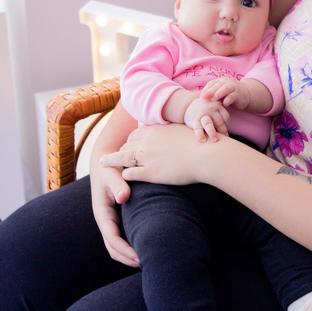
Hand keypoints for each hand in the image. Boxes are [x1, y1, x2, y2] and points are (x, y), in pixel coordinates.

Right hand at [88, 159, 138, 265]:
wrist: (106, 160)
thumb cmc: (110, 166)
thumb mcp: (112, 173)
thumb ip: (118, 183)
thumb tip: (122, 197)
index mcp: (101, 212)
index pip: (111, 238)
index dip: (124, 250)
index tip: (139, 257)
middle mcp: (104, 219)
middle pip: (112, 247)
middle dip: (127, 258)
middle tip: (147, 263)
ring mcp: (109, 220)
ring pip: (116, 245)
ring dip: (128, 255)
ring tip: (147, 259)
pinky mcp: (116, 218)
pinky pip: (121, 237)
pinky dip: (130, 246)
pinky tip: (145, 246)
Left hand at [101, 123, 227, 185]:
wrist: (207, 155)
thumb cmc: (200, 144)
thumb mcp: (183, 131)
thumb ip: (173, 132)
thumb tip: (174, 132)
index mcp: (156, 131)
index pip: (135, 134)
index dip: (130, 141)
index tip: (128, 147)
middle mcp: (147, 142)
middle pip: (126, 145)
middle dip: (119, 152)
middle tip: (113, 157)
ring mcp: (147, 157)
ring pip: (121, 158)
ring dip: (112, 162)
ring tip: (104, 165)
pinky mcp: (150, 173)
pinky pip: (129, 173)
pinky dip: (123, 176)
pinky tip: (122, 179)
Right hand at [183, 97, 229, 141]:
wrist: (187, 105)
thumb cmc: (204, 110)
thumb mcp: (213, 109)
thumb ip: (219, 117)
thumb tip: (227, 134)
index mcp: (217, 106)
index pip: (226, 117)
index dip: (227, 125)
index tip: (225, 131)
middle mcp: (210, 109)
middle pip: (219, 121)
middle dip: (223, 130)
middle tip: (225, 138)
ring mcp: (202, 114)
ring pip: (208, 124)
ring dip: (212, 133)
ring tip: (215, 140)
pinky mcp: (194, 120)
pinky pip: (198, 128)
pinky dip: (200, 134)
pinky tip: (203, 140)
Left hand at [201, 77, 249, 109]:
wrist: (245, 95)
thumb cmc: (230, 95)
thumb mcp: (220, 94)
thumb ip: (213, 95)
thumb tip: (201, 100)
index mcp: (220, 81)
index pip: (211, 84)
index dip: (206, 89)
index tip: (200, 97)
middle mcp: (227, 82)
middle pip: (217, 85)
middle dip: (210, 91)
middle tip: (204, 97)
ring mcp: (233, 87)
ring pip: (225, 88)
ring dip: (219, 93)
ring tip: (213, 99)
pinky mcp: (239, 94)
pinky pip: (233, 96)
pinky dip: (228, 100)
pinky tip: (224, 104)